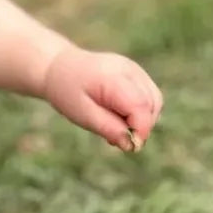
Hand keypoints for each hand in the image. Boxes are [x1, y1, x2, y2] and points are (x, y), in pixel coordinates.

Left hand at [42, 47, 161, 151]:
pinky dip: (141, 110)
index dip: (141, 130)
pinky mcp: (135, 72)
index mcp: (112, 77)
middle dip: (141, 126)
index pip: (141, 105)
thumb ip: (108, 128)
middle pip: (152, 104)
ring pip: (155, 100)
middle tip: (116, 135)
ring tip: (115, 124)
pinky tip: (120, 116)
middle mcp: (128, 69)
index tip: (130, 146)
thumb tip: (133, 145)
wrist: (58, 67)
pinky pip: (149, 95)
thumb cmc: (67, 92)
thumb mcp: (82, 114)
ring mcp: (134, 68)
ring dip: (143, 119)